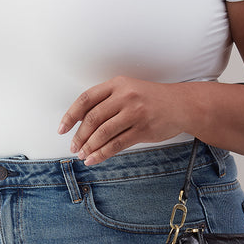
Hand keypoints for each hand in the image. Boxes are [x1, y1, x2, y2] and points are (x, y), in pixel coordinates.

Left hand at [57, 76, 183, 164]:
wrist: (182, 104)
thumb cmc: (151, 99)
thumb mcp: (128, 90)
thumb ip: (107, 101)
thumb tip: (81, 121)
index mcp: (117, 84)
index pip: (86, 99)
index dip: (71, 115)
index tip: (62, 128)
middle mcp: (125, 96)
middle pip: (93, 118)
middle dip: (79, 135)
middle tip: (73, 146)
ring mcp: (135, 113)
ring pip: (103, 133)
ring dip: (89, 146)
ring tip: (82, 154)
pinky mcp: (143, 129)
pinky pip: (117, 144)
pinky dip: (102, 154)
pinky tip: (94, 159)